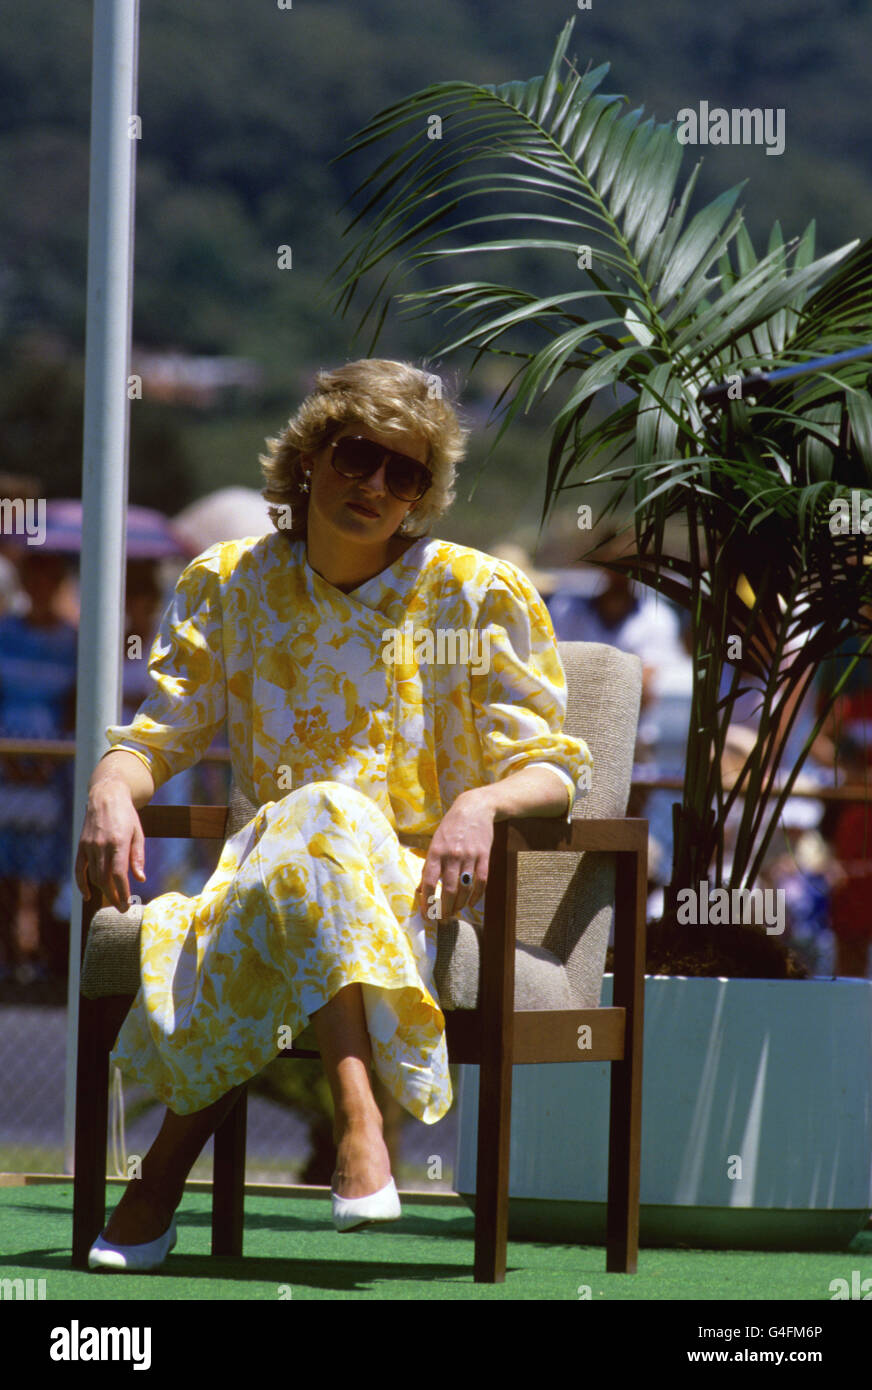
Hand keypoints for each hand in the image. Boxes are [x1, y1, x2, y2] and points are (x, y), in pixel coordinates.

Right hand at [75, 778, 146, 911]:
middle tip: (121, 908)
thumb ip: (138, 857)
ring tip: (113, 899)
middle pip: (104, 879)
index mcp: (118, 842)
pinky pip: (79, 869)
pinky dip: (82, 884)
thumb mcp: (138, 833)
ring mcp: (89, 846)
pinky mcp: (81, 846)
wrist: (106, 796)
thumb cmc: (126, 815)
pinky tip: (88, 895)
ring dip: (102, 891)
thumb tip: (140, 879)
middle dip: (113, 897)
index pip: (118, 875)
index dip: (122, 893)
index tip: (127, 905)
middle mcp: (101, 846)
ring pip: (93, 876)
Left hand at [418, 788, 494, 923]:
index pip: (428, 882)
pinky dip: (476, 896)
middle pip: (447, 890)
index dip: (426, 902)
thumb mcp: (435, 841)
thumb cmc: (451, 827)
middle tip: (442, 919)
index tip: (426, 915)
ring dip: (459, 905)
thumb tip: (422, 889)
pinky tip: (471, 903)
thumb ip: (430, 864)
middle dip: (444, 909)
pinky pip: (481, 881)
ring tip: (455, 912)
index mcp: (436, 852)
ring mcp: (469, 856)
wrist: (475, 808)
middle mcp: (452, 855)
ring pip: (464, 889)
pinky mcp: (484, 856)